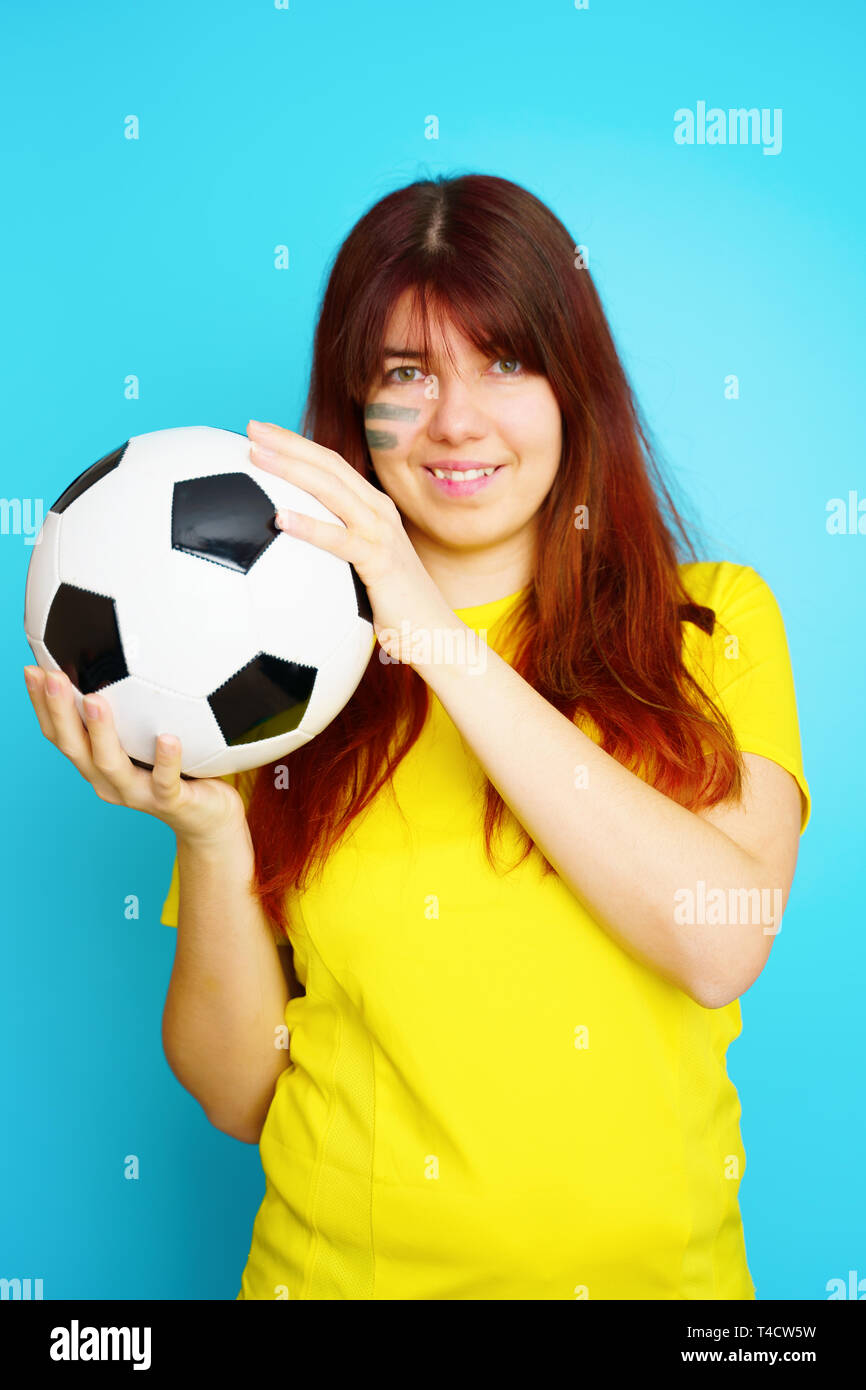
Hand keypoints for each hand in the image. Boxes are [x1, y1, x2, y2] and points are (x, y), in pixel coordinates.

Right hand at [23, 665, 246, 846]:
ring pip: (111, 763)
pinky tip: (168, 737)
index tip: (32, 669)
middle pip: (74, 746)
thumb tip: (123, 657)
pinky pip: (166, 780)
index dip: (42, 705)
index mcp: (96, 764)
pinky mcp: (170, 802)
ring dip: (100, 730)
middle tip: (52, 675)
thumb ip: (132, 710)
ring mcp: (137, 793)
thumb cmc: (177, 771)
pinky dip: (165, 759)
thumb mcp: (147, 739)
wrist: (208, 820)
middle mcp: (109, 780)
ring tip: (94, 700)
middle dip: (59, 711)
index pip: (60, 734)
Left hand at [246, 420, 454, 666]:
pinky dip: (309, 526)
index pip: (331, 464)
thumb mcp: (365, 568)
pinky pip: (339, 540)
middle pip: (328, 465)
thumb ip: (340, 548)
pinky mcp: (380, 561)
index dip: (298, 443)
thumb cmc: (396, 605)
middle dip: (289, 442)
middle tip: (252, 427)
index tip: (263, 431)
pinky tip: (279, 518)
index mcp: (373, 508)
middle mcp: (378, 511)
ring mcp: (380, 533)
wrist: (434, 633)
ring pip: (331, 490)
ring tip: (256, 455)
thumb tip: (297, 546)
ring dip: (291, 469)